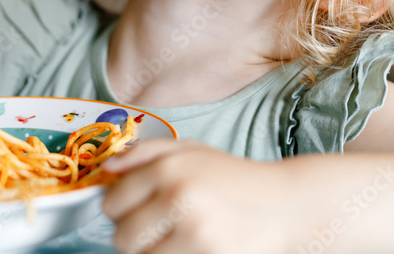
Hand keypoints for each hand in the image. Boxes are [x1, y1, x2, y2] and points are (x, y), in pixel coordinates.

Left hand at [101, 139, 306, 253]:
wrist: (287, 205)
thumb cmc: (234, 178)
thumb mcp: (192, 150)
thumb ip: (146, 153)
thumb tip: (106, 170)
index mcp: (170, 167)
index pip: (112, 203)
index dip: (123, 209)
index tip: (142, 209)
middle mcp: (179, 197)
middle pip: (121, 237)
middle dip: (136, 236)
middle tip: (162, 229)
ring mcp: (195, 233)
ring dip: (154, 253)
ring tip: (179, 240)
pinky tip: (193, 249)